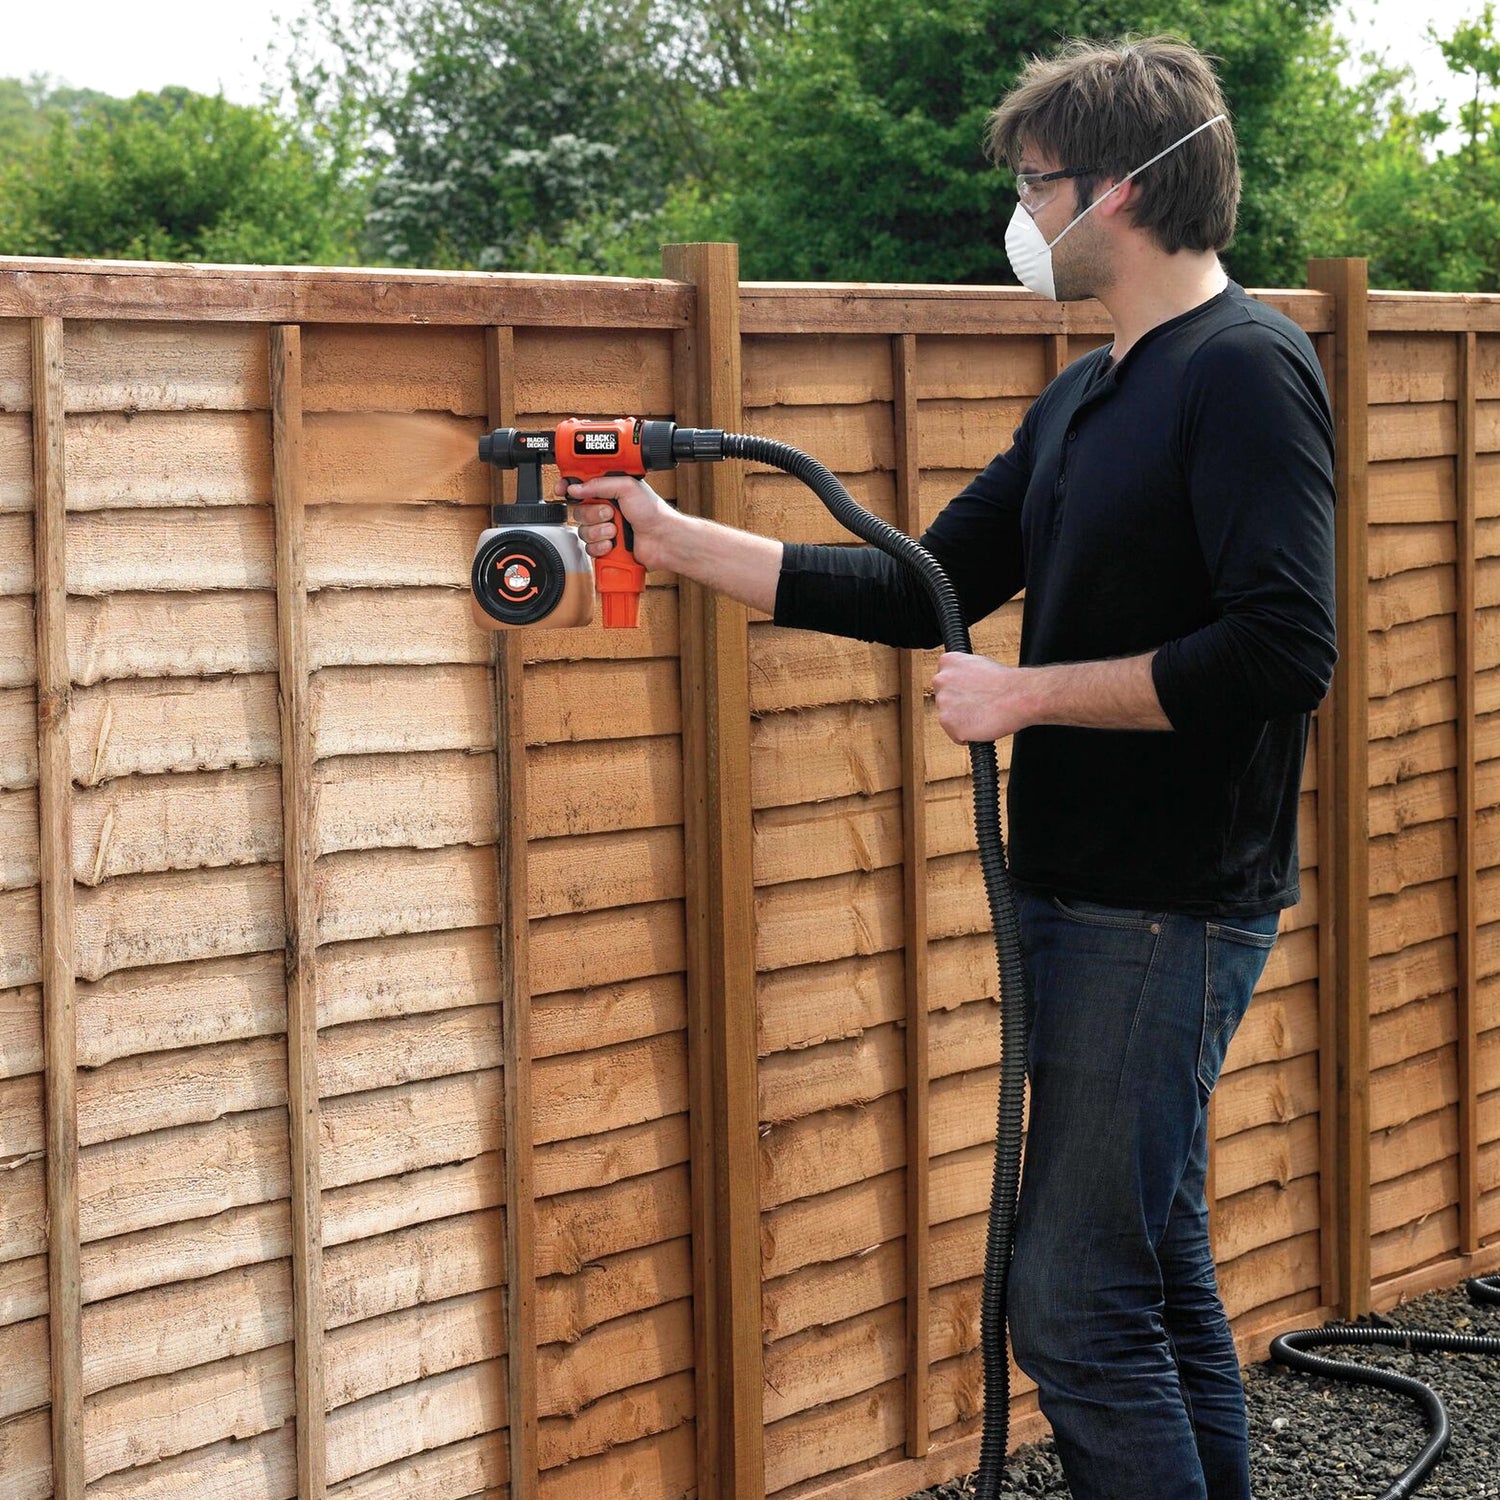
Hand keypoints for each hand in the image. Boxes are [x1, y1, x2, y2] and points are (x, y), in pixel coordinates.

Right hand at [556, 475, 673, 571]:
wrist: (663, 539)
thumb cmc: (653, 512)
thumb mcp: (627, 487)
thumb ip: (599, 484)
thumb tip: (576, 488)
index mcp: (608, 490)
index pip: (580, 486)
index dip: (567, 488)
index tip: (561, 490)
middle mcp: (604, 508)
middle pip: (578, 510)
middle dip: (593, 513)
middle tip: (610, 513)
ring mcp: (604, 528)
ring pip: (582, 530)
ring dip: (599, 531)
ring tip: (616, 530)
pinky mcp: (605, 546)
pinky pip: (589, 547)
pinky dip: (601, 546)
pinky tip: (613, 544)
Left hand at [931, 652, 1034, 741]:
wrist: (1018, 697)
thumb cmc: (1006, 683)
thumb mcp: (980, 664)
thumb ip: (962, 672)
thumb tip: (959, 681)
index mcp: (948, 662)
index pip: (944, 682)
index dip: (960, 690)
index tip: (972, 693)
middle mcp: (941, 680)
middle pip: (944, 700)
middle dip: (959, 706)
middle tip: (979, 705)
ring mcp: (943, 702)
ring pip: (948, 718)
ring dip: (963, 721)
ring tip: (982, 714)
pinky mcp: (948, 722)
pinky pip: (955, 735)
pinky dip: (967, 735)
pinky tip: (981, 725)